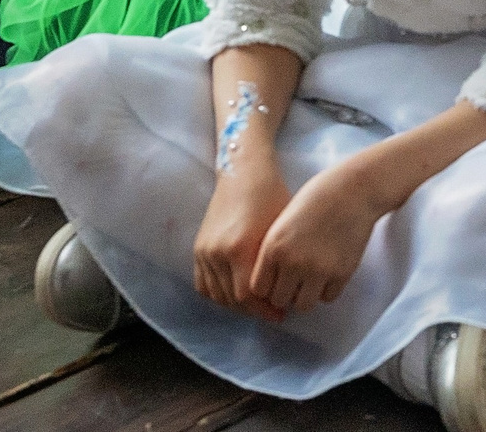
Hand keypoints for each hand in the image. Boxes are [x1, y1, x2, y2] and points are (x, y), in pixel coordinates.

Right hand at [194, 162, 291, 320]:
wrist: (244, 173)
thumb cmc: (272, 197)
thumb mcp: (280, 231)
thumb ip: (277, 264)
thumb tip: (287, 293)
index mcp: (240, 248)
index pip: (247, 297)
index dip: (264, 309)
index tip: (281, 312)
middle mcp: (217, 253)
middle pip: (231, 299)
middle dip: (253, 310)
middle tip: (272, 313)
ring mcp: (204, 251)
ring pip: (216, 295)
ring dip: (236, 305)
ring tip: (257, 305)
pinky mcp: (198, 249)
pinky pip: (203, 284)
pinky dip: (218, 294)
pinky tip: (236, 295)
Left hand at [249, 163, 387, 315]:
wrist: (355, 189)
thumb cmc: (318, 198)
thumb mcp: (283, 221)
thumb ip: (274, 251)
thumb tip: (272, 281)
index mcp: (273, 247)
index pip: (258, 289)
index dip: (267, 287)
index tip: (275, 280)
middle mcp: (293, 262)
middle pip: (279, 300)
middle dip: (285, 293)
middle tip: (294, 281)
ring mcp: (318, 270)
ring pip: (303, 305)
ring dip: (305, 295)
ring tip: (311, 280)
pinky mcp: (341, 273)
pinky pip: (328, 297)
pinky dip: (326, 290)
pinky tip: (328, 272)